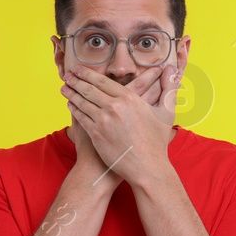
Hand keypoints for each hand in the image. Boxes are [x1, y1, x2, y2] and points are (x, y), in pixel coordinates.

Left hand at [63, 64, 177, 184]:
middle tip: (67, 75)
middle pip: (89, 89)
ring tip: (64, 88)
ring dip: (71, 93)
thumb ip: (168, 88)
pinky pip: (80, 117)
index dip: (88, 74)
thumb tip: (172, 68)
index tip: (80, 69)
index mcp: (130, 99)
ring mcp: (103, 121)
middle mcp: (114, 107)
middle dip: (76, 80)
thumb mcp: (165, 112)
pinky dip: (74, 109)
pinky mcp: (96, 134)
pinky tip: (70, 105)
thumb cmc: (157, 141)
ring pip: (82, 102)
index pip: (103, 81)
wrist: (147, 168)